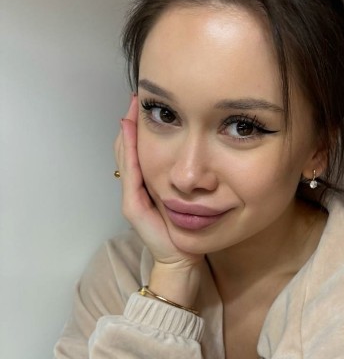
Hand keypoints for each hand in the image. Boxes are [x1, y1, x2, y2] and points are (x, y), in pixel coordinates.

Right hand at [114, 95, 202, 305]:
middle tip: (137, 96)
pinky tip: (130, 133)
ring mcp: (133, 197)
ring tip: (132, 107)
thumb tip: (202, 156)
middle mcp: (138, 188)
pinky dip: (129, 152)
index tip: (149, 101)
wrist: (183, 262)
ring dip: (127, 132)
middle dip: (132, 121)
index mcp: (151, 184)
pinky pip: (131, 174)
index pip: (141, 148)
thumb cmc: (190, 232)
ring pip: (126, 157)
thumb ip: (190, 180)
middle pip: (129, 148)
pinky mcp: (134, 207)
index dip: (142, 125)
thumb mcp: (192, 199)